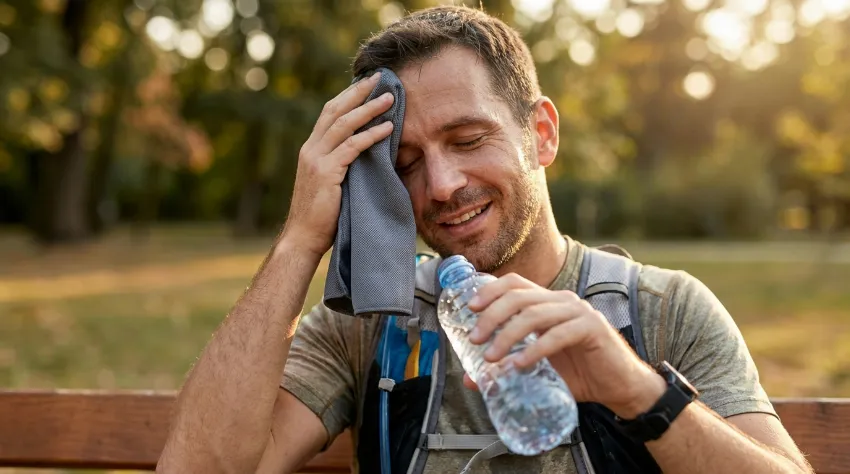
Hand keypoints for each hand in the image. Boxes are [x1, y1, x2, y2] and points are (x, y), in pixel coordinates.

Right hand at [281, 72, 394, 257]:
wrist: (303, 238)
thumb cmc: (321, 217)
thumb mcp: (331, 183)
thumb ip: (342, 165)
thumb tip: (366, 155)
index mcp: (310, 149)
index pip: (329, 113)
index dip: (348, 96)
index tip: (367, 83)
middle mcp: (310, 149)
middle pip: (335, 110)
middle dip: (359, 92)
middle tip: (380, 78)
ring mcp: (316, 159)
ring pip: (344, 124)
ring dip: (369, 109)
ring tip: (391, 99)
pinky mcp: (326, 173)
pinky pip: (352, 147)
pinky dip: (371, 136)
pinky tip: (388, 129)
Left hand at [465, 273, 665, 418]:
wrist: (621, 387)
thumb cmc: (580, 373)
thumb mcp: (538, 369)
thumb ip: (507, 369)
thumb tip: (471, 378)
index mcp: (548, 302)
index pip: (514, 284)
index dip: (489, 290)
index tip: (469, 308)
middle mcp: (562, 301)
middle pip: (519, 296)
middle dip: (491, 316)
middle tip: (474, 339)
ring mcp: (579, 312)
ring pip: (534, 314)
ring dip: (508, 335)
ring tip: (491, 357)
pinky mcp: (592, 328)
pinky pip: (558, 334)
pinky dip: (536, 349)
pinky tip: (520, 364)